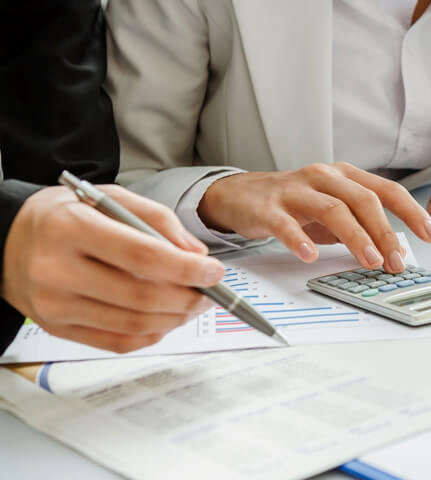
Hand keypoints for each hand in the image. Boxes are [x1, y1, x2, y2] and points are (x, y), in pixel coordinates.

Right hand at [1, 186, 224, 352]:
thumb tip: (196, 256)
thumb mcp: (111, 198)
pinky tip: (167, 318)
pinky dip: (153, 333)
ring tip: (193, 303)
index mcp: (71, 228)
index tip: (214, 271)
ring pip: (134, 324)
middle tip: (209, 290)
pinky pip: (118, 342)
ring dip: (176, 318)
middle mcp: (57, 270)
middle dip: (189, 297)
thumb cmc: (64, 216)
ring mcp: (55, 305)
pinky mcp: (58, 329)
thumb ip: (158, 221)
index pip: (142, 256)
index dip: (187, 269)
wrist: (8, 240)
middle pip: (142, 297)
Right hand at [198, 163, 430, 272]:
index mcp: (345, 177)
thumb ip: (361, 225)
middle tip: (397, 261)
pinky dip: (300, 240)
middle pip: (363, 201)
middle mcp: (324, 178)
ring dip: (356, 237)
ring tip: (370, 261)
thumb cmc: (294, 203)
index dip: (411, 212)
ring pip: (332, 210)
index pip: (386, 191)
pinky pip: (287, 224)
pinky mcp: (269, 208)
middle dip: (385, 232)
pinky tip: (310, 255)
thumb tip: (394, 249)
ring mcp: (296, 191)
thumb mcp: (333, 210)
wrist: (241, 195)